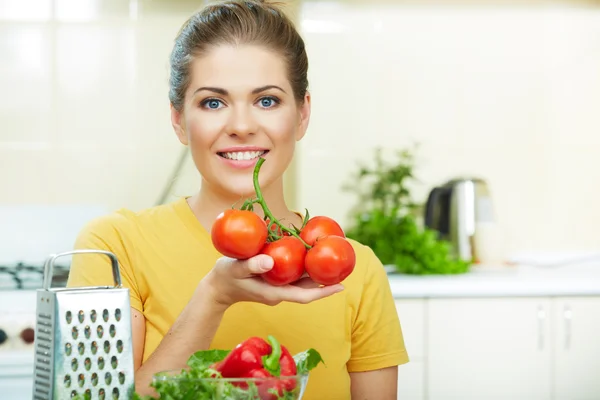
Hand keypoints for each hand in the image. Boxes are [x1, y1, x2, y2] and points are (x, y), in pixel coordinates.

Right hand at [198, 254, 343, 308]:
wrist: (216, 287)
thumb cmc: (224, 277)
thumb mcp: (234, 269)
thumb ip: (251, 265)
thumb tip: (270, 260)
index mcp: (274, 293)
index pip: (304, 296)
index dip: (323, 292)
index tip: (341, 286)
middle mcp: (279, 292)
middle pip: (308, 289)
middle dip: (327, 281)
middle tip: (345, 268)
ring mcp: (277, 287)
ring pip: (303, 282)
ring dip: (318, 273)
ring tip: (335, 260)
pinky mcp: (274, 281)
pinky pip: (294, 275)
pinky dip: (305, 266)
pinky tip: (311, 254)